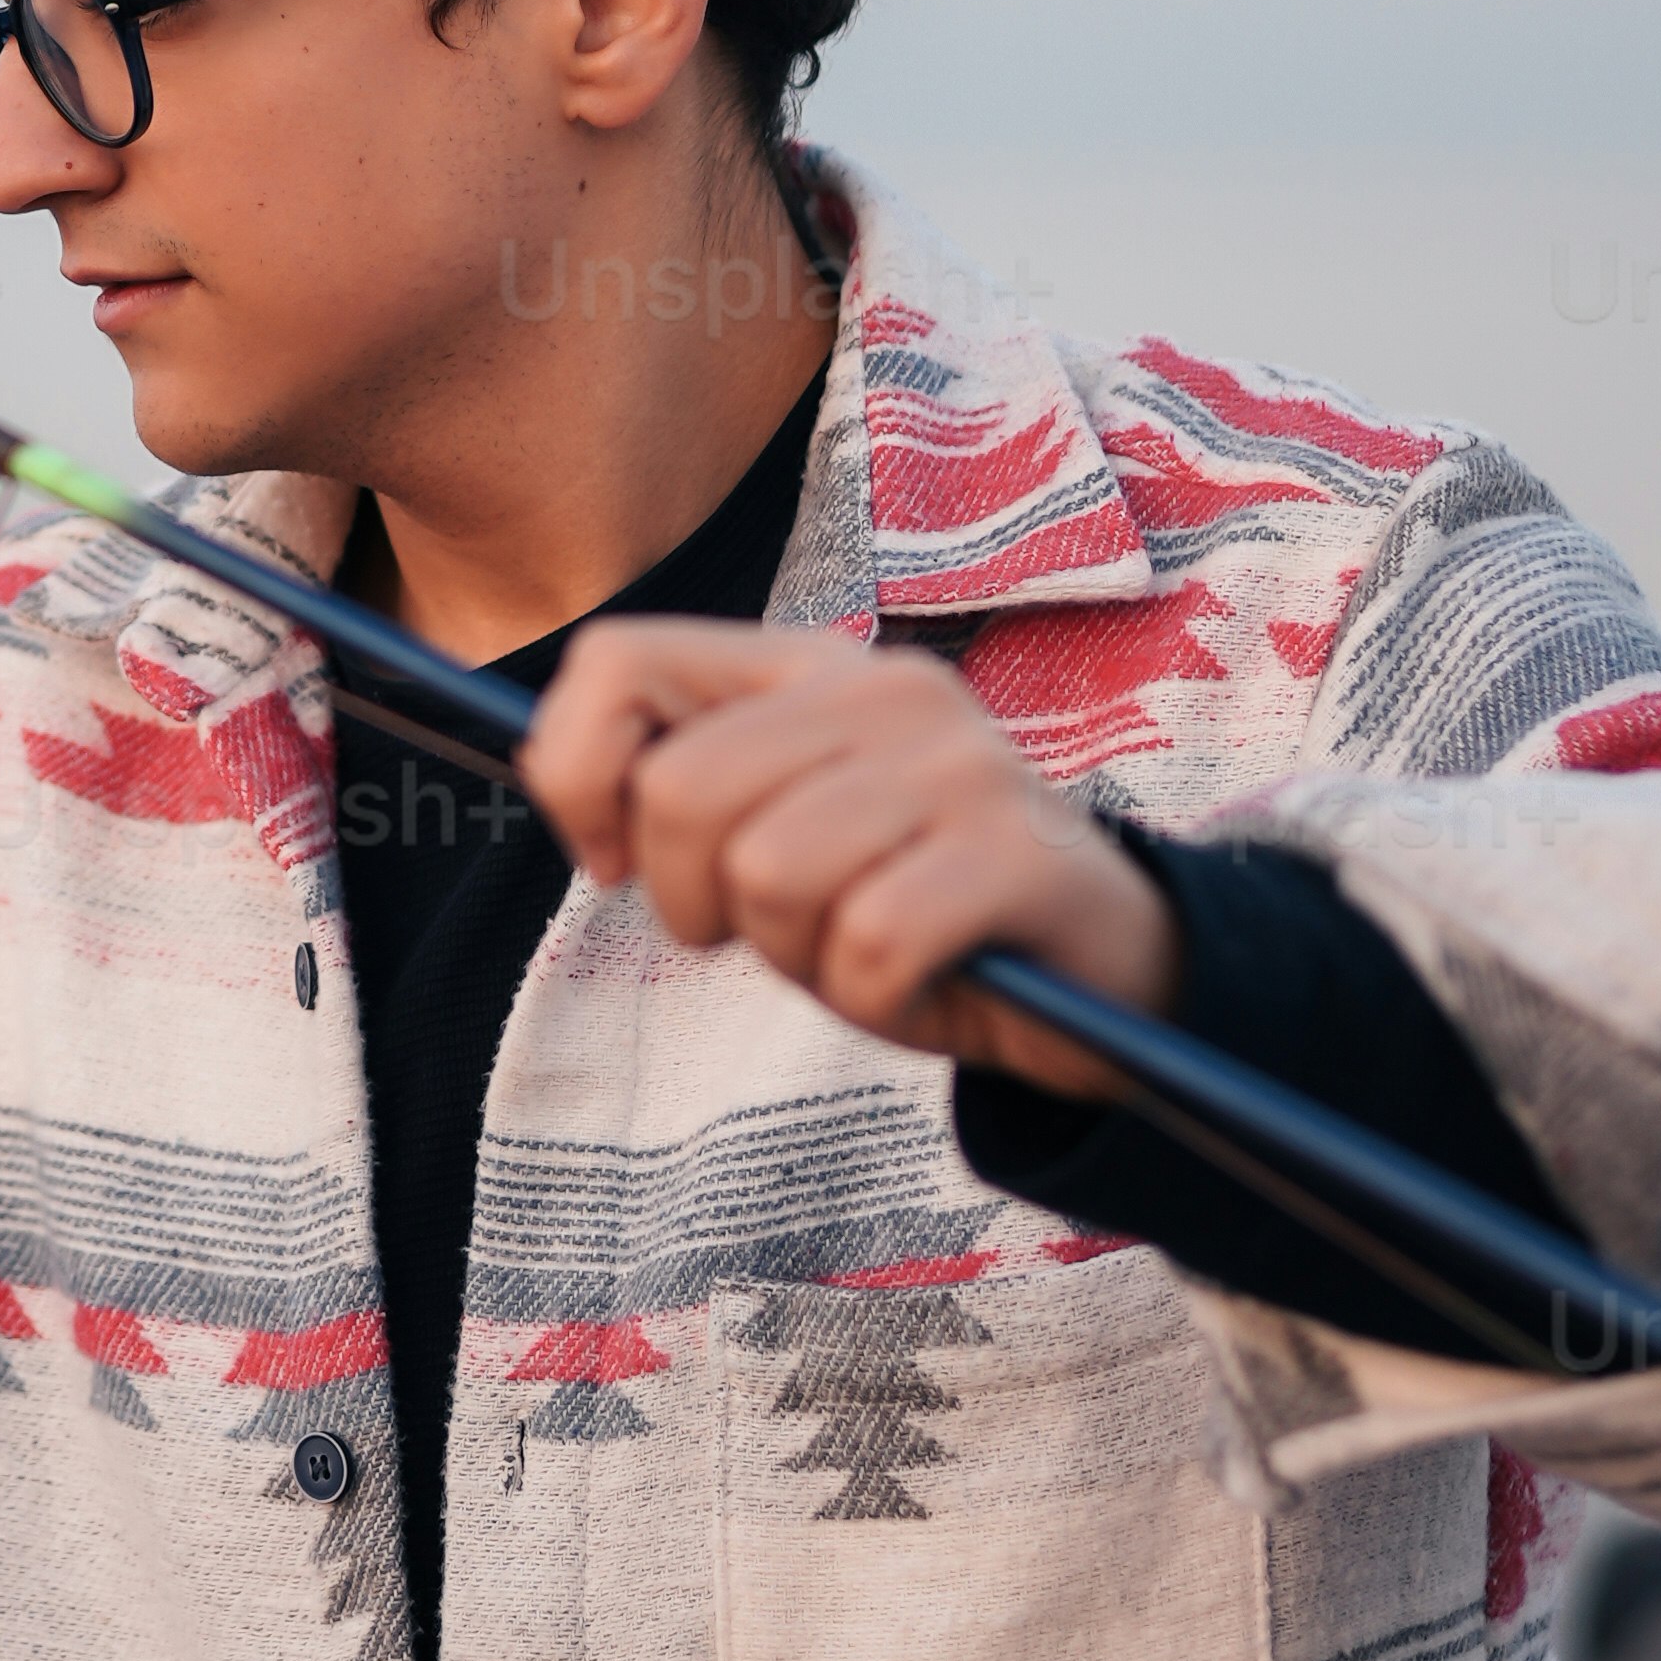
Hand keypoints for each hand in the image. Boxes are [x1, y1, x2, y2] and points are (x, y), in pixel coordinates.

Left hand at [515, 624, 1181, 1102]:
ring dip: (802, 958)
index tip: (611, 862)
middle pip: (678, 791)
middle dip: (696, 902)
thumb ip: (680, 791)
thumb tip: (555, 773)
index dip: (575, 776)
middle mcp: (882, 687)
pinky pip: (869, 945)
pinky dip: (879, 999)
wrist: (1105, 972)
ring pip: (769, 874)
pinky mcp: (1015, 851)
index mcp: (808, 667)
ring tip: (869, 951)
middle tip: (775, 933)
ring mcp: (957, 762)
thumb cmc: (912, 908)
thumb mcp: (778, 837)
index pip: (619, 661)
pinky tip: (928, 983)